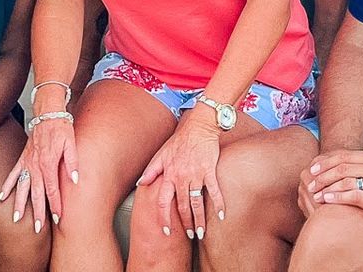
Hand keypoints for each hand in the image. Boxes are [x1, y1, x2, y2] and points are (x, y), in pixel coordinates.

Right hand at [0, 116, 76, 234]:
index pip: (52, 189)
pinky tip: (1, 198)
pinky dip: (6, 186)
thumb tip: (75, 179)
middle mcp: (35, 165)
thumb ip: (73, 162)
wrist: (48, 112)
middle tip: (37, 229)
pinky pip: (13, 174)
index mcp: (48, 162)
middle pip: (36, 193)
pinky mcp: (23, 158)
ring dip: (20, 204)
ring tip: (16, 219)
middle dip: (37, 212)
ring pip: (22, 187)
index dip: (55, 204)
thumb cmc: (61, 126)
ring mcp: (27, 162)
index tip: (57, 218)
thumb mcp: (71, 142)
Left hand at [140, 113, 222, 240]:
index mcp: (169, 174)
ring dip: (199, 220)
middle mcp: (181, 177)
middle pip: (182, 207)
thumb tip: (140, 183)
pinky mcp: (209, 170)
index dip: (164, 218)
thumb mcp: (162, 153)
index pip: (163, 202)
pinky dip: (219, 204)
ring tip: (201, 233)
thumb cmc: (180, 140)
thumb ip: (151, 170)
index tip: (166, 231)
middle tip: (189, 236)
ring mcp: (196, 174)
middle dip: (185, 224)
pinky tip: (222, 216)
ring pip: (197, 203)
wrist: (199, 126)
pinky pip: (214, 191)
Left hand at [301, 150, 362, 239]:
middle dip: (322, 171)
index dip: (329, 160)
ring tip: (313, 192)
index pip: (349, 155)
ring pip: (345, 178)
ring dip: (326, 185)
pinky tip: (327, 200)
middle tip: (309, 178)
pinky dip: (338, 197)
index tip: (316, 167)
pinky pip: (355, 196)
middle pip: (343, 164)